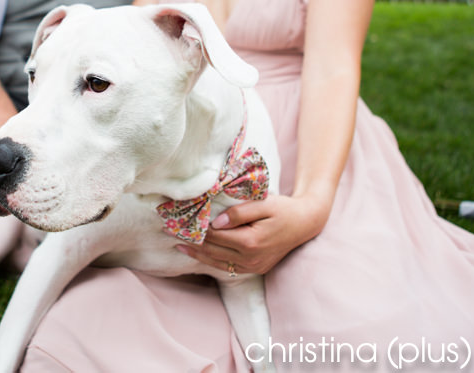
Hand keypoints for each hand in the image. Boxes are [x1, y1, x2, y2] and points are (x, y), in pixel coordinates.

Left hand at [177, 194, 328, 275]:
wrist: (305, 223)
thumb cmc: (283, 209)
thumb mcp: (264, 204)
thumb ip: (240, 213)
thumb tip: (217, 222)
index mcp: (250, 242)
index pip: (215, 236)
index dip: (195, 229)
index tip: (177, 222)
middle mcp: (250, 258)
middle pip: (213, 250)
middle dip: (190, 242)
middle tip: (169, 233)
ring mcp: (253, 266)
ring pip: (218, 262)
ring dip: (197, 255)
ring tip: (178, 247)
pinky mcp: (255, 268)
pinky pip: (228, 268)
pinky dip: (211, 261)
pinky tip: (200, 255)